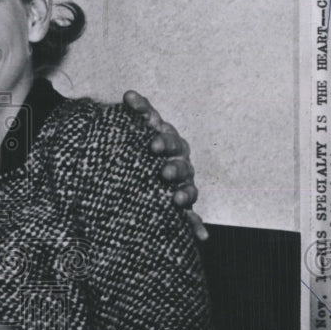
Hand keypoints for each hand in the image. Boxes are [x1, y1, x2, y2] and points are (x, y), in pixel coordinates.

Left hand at [123, 90, 206, 240]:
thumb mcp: (134, 128)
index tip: (152, 144)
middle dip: (173, 166)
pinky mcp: (181, 206)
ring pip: (187, 188)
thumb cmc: (137, 145)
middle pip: (180, 162)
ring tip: (175, 199)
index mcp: (166, 140)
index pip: (165, 134)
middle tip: (162, 171)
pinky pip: (191, 217)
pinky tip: (201, 236)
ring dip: (184, 193)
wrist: (133, 173)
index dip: (162, 139)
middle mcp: (177, 161)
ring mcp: (181, 184)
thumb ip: (138, 111)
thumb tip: (130, 94)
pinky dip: (195, 225)